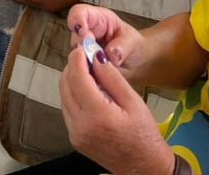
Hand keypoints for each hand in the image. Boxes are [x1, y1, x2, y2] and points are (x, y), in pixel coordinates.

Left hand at [60, 47, 174, 174]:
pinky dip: (74, 94)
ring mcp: (75, 134)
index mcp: (97, 115)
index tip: (84, 46)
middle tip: (87, 55)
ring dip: (72, 79)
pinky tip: (89, 90)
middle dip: (74, 66)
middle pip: (65, 84)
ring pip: (63, 95)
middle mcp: (80, 126)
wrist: (144, 168)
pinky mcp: (75, 138)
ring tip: (90, 71)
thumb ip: (111, 77)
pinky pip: (67, 108)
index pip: (77, 77)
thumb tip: (95, 55)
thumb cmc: (144, 136)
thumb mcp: (133, 101)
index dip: (78, 58)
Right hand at [67, 4, 145, 81]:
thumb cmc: (134, 45)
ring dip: (85, 63)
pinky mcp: (85, 66)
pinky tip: (99, 76)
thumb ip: (122, 46)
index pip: (79, 12)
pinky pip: (79, 70)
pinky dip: (87, 74)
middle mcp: (87, 33)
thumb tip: (110, 54)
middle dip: (82, 46)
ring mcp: (84, 50)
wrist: (136, 63)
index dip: (77, 20)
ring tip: (101, 68)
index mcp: (98, 19)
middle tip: (95, 55)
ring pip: (74, 55)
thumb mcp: (132, 41)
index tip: (82, 33)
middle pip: (74, 36)